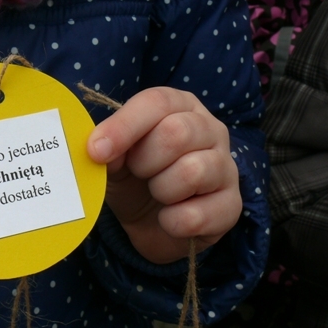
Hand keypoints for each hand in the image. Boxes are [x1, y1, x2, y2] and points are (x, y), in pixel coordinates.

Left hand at [87, 87, 240, 263]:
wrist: (149, 225)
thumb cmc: (133, 179)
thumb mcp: (113, 159)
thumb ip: (108, 147)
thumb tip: (98, 147)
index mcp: (179, 106)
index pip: (158, 102)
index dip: (125, 126)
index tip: (96, 151)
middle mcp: (210, 129)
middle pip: (177, 133)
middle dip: (144, 161)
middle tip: (138, 173)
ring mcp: (226, 167)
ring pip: (192, 172)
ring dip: (161, 190)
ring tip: (157, 194)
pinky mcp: (231, 206)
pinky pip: (196, 215)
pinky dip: (171, 222)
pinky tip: (170, 218)